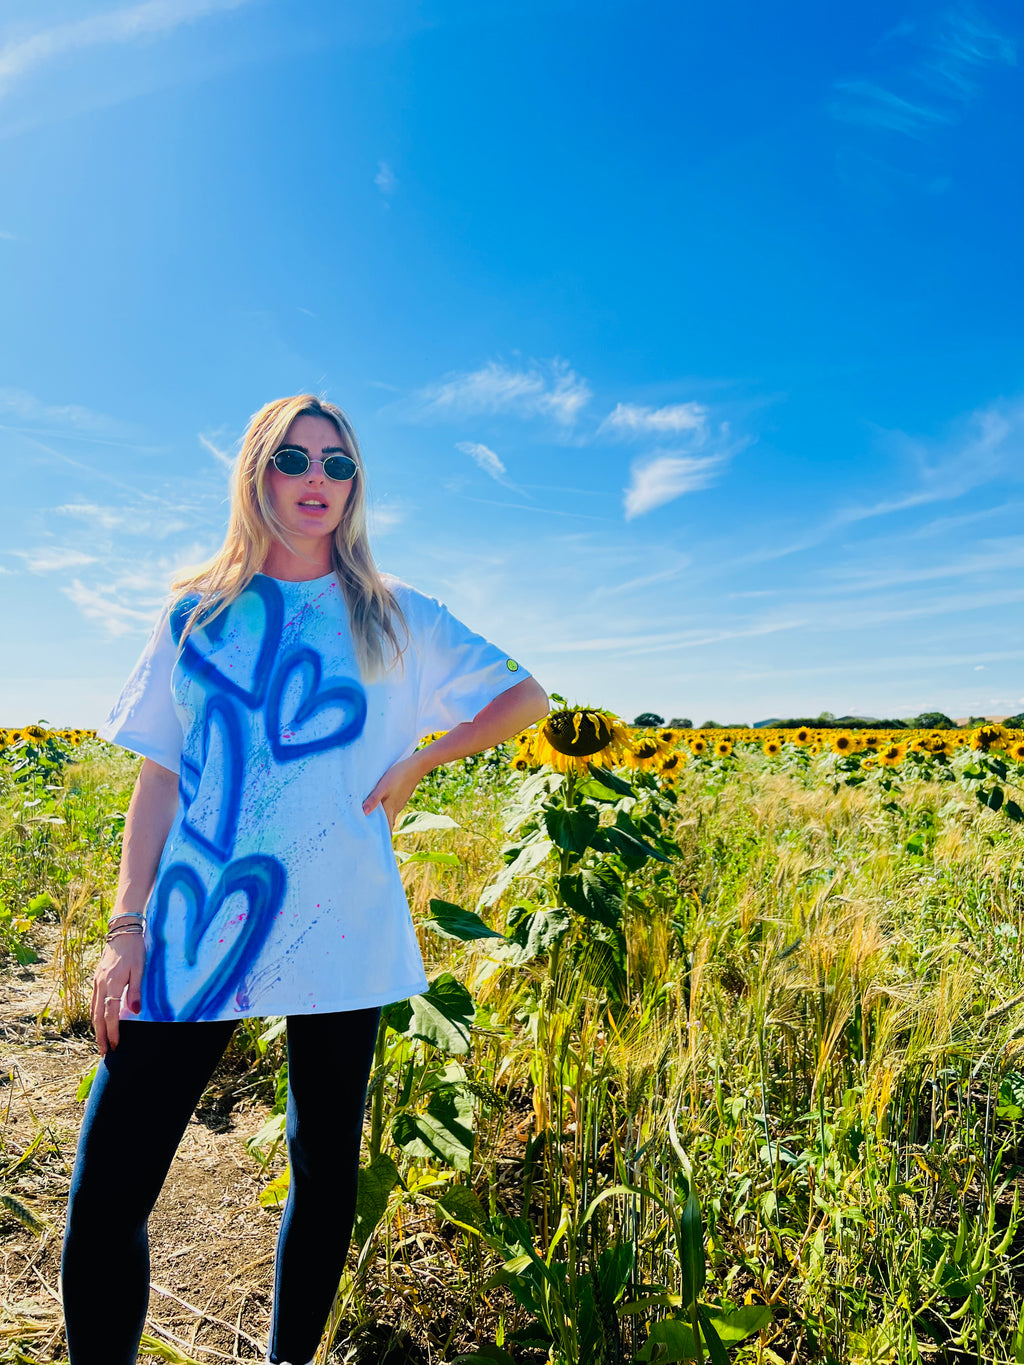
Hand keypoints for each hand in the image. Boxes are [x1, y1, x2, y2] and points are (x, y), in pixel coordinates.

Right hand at [91, 933, 145, 1054]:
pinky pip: (93, 1001)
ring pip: (93, 1010)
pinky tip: (99, 1021)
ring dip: (97, 1027)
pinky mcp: (97, 977)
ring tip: (101, 1041)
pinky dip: (95, 1015)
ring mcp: (97, 981)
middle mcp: (101, 984)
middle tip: (104, 1052)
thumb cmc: (135, 949)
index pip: (110, 1015)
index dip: (112, 1032)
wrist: (122, 931)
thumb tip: (134, 1013)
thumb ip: (135, 991)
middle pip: (98, 1016)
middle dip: (101, 1036)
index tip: (116, 1045)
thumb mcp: (140, 969)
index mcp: (112, 983)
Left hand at [362, 753, 426, 832]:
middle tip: (370, 839)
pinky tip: (380, 810)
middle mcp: (394, 810)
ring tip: (372, 826)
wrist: (416, 767)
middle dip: (380, 833)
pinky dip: (384, 814)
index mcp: (390, 810)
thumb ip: (373, 799)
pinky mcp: (399, 798)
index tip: (375, 849)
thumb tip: (364, 813)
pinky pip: (390, 810)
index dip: (382, 840)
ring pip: (388, 818)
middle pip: (387, 826)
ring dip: (382, 823)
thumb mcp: (383, 786)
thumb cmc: (398, 776)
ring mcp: (398, 804)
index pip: (386, 830)